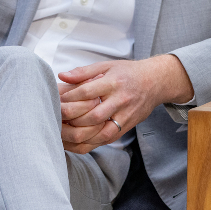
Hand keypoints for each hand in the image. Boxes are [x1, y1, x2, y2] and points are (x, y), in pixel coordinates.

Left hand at [57, 55, 192, 153]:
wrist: (156, 82)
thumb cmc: (128, 73)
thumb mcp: (107, 66)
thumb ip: (83, 72)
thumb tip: (62, 76)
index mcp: (114, 82)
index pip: (87, 92)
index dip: (69, 98)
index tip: (55, 100)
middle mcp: (121, 100)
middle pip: (92, 116)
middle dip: (70, 120)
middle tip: (54, 119)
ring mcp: (125, 116)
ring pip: (100, 133)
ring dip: (78, 136)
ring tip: (61, 134)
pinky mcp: (126, 127)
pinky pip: (106, 140)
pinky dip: (88, 143)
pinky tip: (74, 142)